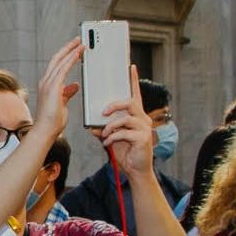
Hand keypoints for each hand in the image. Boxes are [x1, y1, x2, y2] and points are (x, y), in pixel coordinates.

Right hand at [31, 38, 84, 143]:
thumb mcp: (63, 104)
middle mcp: (45, 82)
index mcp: (47, 86)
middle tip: (78, 40)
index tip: (74, 49)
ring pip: (60, 61)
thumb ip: (68, 93)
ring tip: (81, 44)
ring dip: (71, 51)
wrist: (46, 130)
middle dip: (68, 48)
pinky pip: (63, 68)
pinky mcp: (53, 87)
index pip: (56, 66)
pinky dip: (71, 59)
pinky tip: (78, 53)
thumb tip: (75, 86)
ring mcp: (48, 84)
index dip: (65, 55)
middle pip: (57, 59)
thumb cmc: (52, 121)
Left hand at [98, 66, 156, 184]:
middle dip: (115, 105)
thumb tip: (90, 125)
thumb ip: (102, 129)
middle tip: (103, 112)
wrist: (136, 169)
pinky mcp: (143, 138)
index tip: (130, 66)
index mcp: (136, 115)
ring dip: (110, 125)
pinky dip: (112, 137)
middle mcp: (142, 118)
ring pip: (126, 118)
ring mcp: (144, 128)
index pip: (135, 94)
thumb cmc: (125, 151)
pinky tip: (107, 143)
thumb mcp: (111, 138)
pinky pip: (124, 133)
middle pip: (130, 102)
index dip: (133, 80)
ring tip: (103, 134)